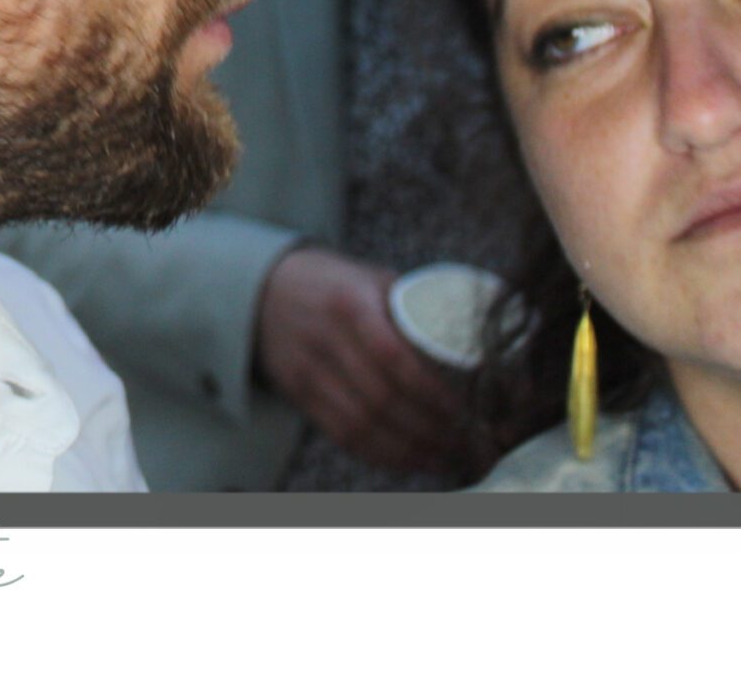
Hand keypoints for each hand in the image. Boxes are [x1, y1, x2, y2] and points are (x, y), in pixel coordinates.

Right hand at [255, 246, 474, 476]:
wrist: (264, 289)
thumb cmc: (336, 283)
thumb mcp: (373, 279)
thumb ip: (415, 308)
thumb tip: (476, 344)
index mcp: (350, 304)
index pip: (395, 359)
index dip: (432, 392)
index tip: (464, 409)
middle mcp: (325, 339)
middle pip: (382, 401)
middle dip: (430, 430)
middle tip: (467, 440)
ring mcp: (307, 370)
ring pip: (362, 426)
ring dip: (410, 450)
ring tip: (446, 456)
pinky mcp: (297, 394)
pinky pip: (342, 435)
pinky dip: (380, 454)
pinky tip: (410, 459)